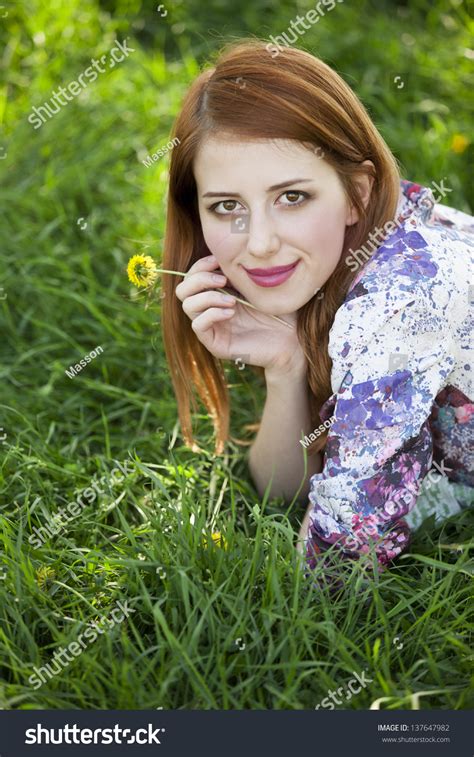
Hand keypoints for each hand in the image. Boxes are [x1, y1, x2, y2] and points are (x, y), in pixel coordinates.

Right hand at [175, 255, 305, 371]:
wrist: (292, 338)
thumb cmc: (280, 310)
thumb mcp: (258, 283)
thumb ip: (240, 269)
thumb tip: (222, 252)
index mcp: (217, 292)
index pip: (192, 276)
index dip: (200, 265)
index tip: (218, 260)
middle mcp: (210, 309)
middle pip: (182, 289)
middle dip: (200, 279)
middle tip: (223, 280)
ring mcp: (211, 327)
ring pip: (187, 305)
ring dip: (208, 297)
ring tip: (233, 300)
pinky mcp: (215, 343)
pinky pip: (198, 325)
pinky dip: (212, 314)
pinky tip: (231, 312)